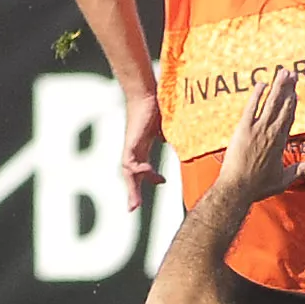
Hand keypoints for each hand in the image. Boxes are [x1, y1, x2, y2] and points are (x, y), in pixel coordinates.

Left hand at [122, 91, 166, 211]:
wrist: (145, 95)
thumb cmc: (155, 106)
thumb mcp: (164, 127)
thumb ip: (167, 136)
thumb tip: (175, 140)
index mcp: (142, 147)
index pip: (142, 167)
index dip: (148, 177)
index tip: (161, 182)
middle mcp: (134, 149)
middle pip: (132, 175)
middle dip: (134, 192)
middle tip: (134, 208)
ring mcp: (131, 147)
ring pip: (129, 172)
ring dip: (132, 188)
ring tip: (135, 204)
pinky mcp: (130, 144)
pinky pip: (131, 162)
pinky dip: (138, 170)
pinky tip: (147, 173)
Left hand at [218, 70, 304, 202]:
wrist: (237, 188)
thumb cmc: (258, 187)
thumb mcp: (283, 180)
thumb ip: (300, 171)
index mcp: (280, 143)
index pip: (289, 118)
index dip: (292, 103)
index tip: (295, 91)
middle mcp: (271, 133)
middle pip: (283, 106)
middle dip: (288, 88)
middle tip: (293, 74)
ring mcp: (257, 129)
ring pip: (270, 103)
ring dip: (277, 86)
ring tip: (283, 72)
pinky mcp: (243, 129)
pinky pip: (251, 107)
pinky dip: (257, 95)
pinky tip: (262, 83)